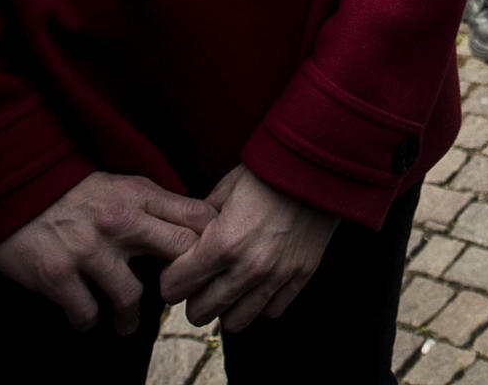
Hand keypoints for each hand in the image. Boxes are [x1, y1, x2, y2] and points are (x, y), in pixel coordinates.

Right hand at [0, 171, 215, 333]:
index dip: (210, 242)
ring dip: (129, 318)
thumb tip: (192, 226)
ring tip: (125, 324)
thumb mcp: (117, 184)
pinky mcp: (57, 274)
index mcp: (137, 194)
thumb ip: (152, 204)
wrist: (9, 185)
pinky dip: (87, 322)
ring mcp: (88, 249)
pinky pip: (85, 313)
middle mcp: (119, 220)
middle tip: (176, 299)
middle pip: (178, 254)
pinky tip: (85, 319)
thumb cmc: (69, 188)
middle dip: (183, 282)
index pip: (195, 217)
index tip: (208, 262)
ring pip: (131, 297)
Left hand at [158, 166, 340, 334]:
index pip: (175, 287)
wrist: (317, 165)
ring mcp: (277, 275)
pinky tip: (257, 284)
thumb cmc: (267, 172)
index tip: (176, 271)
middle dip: (193, 298)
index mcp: (222, 243)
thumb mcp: (224, 189)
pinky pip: (271, 311)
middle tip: (199, 282)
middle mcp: (248, 268)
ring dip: (225, 308)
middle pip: (200, 311)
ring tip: (228, 288)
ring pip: (235, 322)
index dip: (170, 279)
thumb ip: (201, 220)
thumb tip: (186, 239)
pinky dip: (259, 303)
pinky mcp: (301, 275)